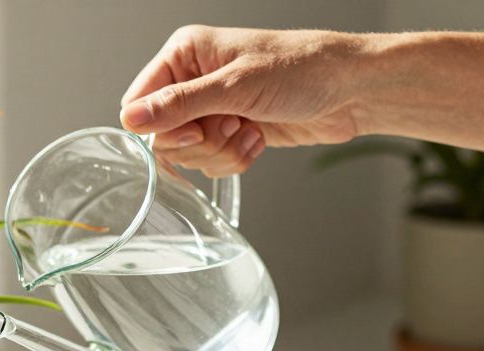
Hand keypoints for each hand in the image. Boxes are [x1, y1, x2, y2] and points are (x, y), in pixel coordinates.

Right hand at [120, 26, 370, 175]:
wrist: (352, 90)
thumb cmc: (304, 69)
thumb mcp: (235, 86)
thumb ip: (179, 105)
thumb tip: (131, 119)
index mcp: (185, 54)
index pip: (139, 102)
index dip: (161, 126)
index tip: (196, 129)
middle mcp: (193, 80)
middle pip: (162, 135)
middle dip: (200, 142)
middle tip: (232, 125)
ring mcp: (211, 108)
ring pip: (188, 153)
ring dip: (221, 152)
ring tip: (251, 129)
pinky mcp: (229, 132)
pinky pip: (210, 162)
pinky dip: (235, 159)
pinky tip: (259, 139)